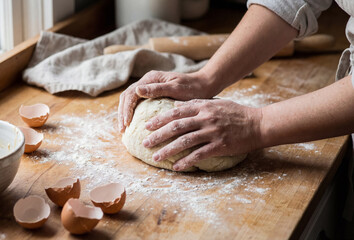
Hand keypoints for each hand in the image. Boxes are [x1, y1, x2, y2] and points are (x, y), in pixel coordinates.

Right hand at [118, 70, 220, 131]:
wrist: (204, 85)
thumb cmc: (192, 87)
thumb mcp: (176, 88)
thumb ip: (157, 89)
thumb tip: (137, 91)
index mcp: (150, 78)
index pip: (131, 94)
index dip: (126, 109)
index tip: (126, 124)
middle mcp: (147, 82)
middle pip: (127, 97)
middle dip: (122, 113)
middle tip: (122, 130)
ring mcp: (149, 88)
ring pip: (130, 101)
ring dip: (125, 114)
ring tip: (124, 129)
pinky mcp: (153, 95)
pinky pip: (138, 104)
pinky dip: (132, 114)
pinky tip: (133, 125)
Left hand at [142, 99, 261, 170]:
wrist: (258, 124)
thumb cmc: (236, 113)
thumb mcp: (216, 103)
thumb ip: (196, 103)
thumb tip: (175, 106)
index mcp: (203, 106)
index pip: (176, 112)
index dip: (160, 119)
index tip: (147, 126)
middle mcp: (205, 118)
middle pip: (176, 127)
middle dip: (158, 135)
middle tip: (145, 142)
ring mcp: (212, 132)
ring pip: (184, 141)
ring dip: (168, 150)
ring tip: (156, 157)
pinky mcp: (219, 145)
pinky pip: (199, 154)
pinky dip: (186, 161)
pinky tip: (176, 166)